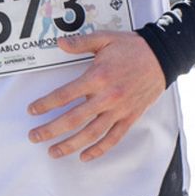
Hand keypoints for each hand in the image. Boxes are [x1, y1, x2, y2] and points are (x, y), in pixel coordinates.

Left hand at [27, 31, 164, 161]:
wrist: (162, 56)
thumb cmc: (132, 47)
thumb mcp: (105, 39)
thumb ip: (81, 43)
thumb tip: (60, 44)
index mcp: (97, 77)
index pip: (65, 95)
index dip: (46, 104)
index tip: (32, 110)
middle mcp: (107, 97)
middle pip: (73, 119)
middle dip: (51, 130)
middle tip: (34, 136)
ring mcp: (119, 110)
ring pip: (91, 133)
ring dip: (70, 145)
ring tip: (53, 152)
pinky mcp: (130, 117)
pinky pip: (113, 138)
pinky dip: (99, 150)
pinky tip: (85, 156)